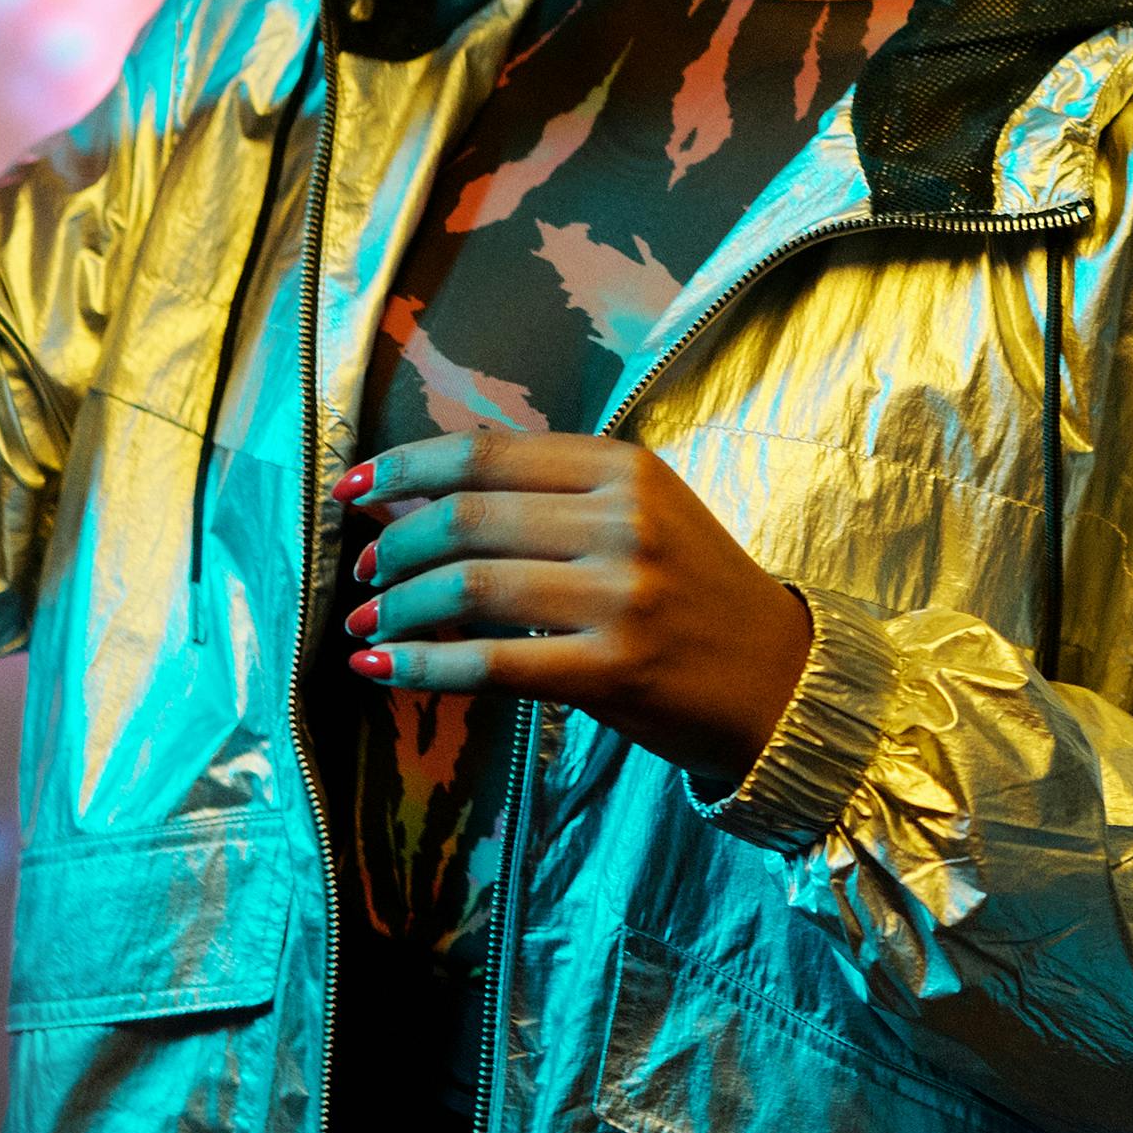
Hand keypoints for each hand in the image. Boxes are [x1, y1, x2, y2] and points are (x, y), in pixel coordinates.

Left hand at [338, 430, 817, 794]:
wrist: (781, 679)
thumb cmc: (696, 594)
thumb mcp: (642, 515)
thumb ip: (549, 498)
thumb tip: (415, 496)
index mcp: (625, 467)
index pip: (486, 453)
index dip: (403, 467)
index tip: (351, 487)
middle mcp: (624, 520)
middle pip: (467, 516)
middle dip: (393, 545)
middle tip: (363, 574)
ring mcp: (622, 595)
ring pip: (469, 587)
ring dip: (398, 608)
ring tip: (367, 627)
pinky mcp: (613, 669)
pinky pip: (490, 665)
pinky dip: (422, 668)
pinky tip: (384, 671)